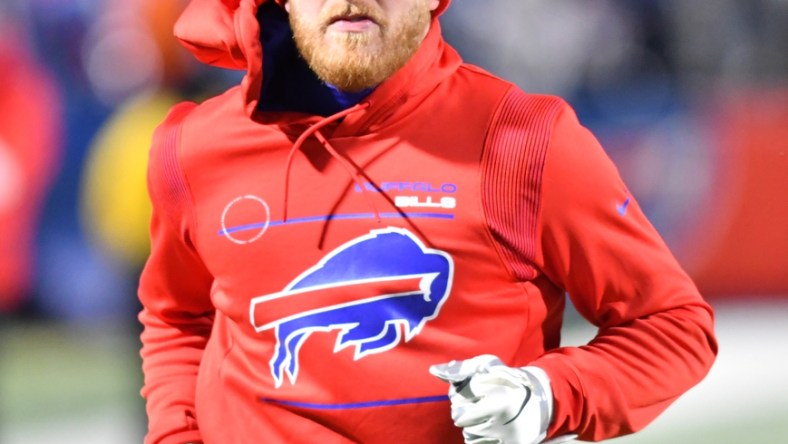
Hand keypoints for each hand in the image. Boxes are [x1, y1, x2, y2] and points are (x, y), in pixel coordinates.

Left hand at [430, 355, 553, 443]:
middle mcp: (504, 418)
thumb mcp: (486, 367)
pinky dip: (479, 438)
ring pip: (468, 435)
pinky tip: (489, 428)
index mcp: (498, 397)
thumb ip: (460, 369)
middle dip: (464, 411)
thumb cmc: (506, 379)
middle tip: (480, 404)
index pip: (458, 402)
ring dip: (471, 426)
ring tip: (486, 416)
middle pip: (460, 419)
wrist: (541, 398)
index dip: (462, 394)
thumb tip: (433, 371)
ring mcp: (508, 435)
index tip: (476, 391)